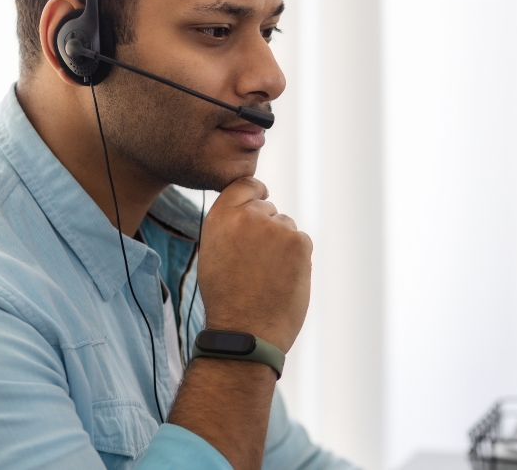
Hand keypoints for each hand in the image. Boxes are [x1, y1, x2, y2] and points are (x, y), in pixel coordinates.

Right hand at [198, 177, 311, 352]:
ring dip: (283, 245)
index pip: (244, 185)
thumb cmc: (227, 299)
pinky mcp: (299, 241)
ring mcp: (275, 227)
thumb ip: (231, 226)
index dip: (255, 192)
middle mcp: (247, 217)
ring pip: (287, 226)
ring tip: (268, 276)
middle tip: (258, 262)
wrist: (246, 331)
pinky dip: (297, 258)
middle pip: (268, 209)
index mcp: (220, 218)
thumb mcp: (214, 253)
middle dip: (268, 228)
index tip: (262, 199)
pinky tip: (283, 279)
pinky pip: (302, 242)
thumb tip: (256, 208)